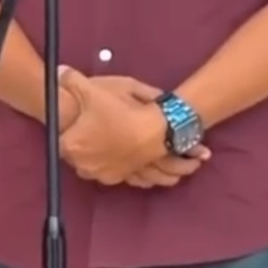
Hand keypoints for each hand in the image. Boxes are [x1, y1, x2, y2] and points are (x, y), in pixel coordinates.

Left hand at [58, 67, 168, 184]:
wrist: (156, 132)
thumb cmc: (120, 112)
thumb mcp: (93, 89)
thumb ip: (71, 79)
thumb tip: (58, 72)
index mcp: (71, 147)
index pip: (57, 138)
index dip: (66, 125)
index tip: (75, 115)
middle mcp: (82, 166)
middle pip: (75, 151)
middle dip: (80, 138)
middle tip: (91, 120)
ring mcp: (102, 175)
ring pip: (92, 162)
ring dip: (95, 150)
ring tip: (106, 132)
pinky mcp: (120, 178)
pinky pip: (110, 169)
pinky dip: (112, 159)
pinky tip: (118, 146)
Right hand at [83, 76, 210, 186]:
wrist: (63, 113)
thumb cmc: (95, 98)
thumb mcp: (125, 86)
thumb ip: (147, 94)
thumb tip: (164, 98)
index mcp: (142, 137)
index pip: (173, 146)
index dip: (190, 149)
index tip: (204, 150)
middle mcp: (134, 158)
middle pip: (166, 167)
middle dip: (184, 165)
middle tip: (199, 162)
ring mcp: (120, 170)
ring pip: (150, 178)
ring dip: (167, 175)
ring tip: (182, 173)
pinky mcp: (107, 174)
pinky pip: (132, 181)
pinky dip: (146, 179)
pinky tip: (151, 179)